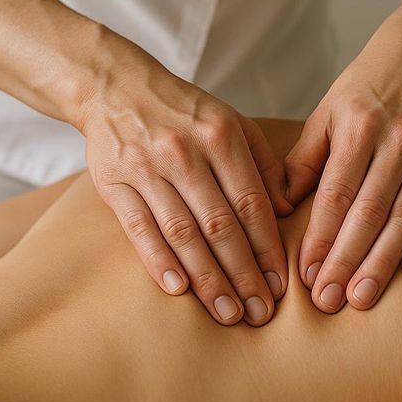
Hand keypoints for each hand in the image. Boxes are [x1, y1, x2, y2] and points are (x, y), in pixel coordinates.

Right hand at [79, 33, 291, 325]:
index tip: (280, 285)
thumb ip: (264, 164)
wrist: (114, 87)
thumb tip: (287, 210)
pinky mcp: (114, 183)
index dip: (267, 248)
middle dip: (243, 275)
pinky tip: (178, 289)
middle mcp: (184, 152)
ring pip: (183, 233)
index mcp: (221, 136)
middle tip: (259, 314)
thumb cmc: (184, 112)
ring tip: (228, 313)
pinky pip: (140, 228)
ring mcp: (146, 168)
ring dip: (208, 279)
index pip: (251, 202)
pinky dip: (159, 261)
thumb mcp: (232, 122)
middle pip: (220, 225)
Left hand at [284, 7, 401, 312]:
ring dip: (383, 261)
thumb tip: (278, 208)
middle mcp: (396, 142)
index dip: (321, 238)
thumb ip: (303, 162)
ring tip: (364, 297)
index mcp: (357, 129)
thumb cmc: (362, 92)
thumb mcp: (324, 116)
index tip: (306, 275)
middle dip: (347, 261)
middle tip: (330, 301)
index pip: (336, 195)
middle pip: (369, 213)